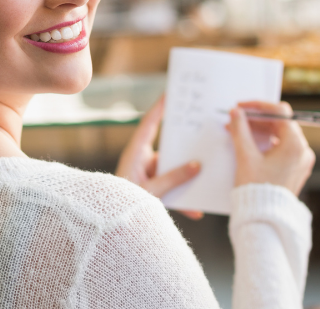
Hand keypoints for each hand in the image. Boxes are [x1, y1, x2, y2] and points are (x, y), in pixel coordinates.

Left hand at [116, 96, 203, 219]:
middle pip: (168, 146)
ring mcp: (148, 175)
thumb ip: (173, 179)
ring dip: (187, 177)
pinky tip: (196, 212)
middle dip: (185, 143)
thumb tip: (197, 166)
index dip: (159, 108)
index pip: (149, 125)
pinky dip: (183, 201)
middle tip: (202, 128)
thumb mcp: (151, 191)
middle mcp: (142, 161)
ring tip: (208, 174)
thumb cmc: (122, 204)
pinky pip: (171, 189)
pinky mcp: (153, 188)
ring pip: (172, 170)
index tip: (170, 94)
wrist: (111, 226)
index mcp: (135, 153)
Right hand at [226, 101, 314, 195]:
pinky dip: (266, 142)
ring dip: (260, 130)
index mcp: (295, 145)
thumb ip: (240, 130)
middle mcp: (303, 151)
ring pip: (280, 135)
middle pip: (281, 123)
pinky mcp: (295, 169)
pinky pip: (282, 148)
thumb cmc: (256, 189)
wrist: (265, 219)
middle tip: (236, 119)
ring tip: (238, 131)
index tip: (242, 107)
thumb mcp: (246, 156)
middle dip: (257, 119)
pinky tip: (249, 144)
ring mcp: (301, 161)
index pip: (280, 112)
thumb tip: (236, 113)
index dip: (259, 106)